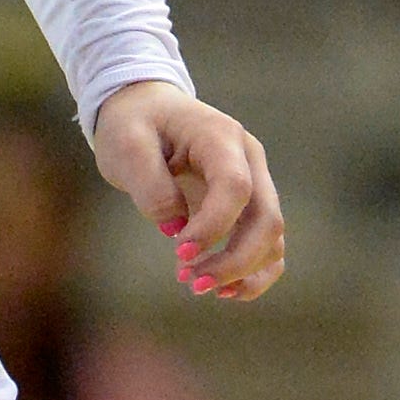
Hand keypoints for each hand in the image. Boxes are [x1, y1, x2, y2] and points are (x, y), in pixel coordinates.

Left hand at [92, 79, 284, 302]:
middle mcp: (249, 159)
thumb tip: (175, 227)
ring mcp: (254, 182)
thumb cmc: (134, 124)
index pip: (235, 187)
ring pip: (273, 237)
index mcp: (221, 137)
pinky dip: (254, 272)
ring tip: (200, 287)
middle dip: (234, 259)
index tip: (179, 253)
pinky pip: (267, 244)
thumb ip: (150, 185)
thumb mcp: (126, 145)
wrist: (146, 109)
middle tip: (191, 282)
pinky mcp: (248, 205)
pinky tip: (225, 291)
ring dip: (244, 270)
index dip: (213, 226)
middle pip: (266, 218)